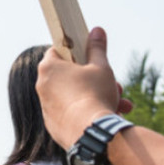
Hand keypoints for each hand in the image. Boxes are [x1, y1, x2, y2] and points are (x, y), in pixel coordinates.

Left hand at [36, 27, 125, 147]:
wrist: (90, 134)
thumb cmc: (94, 94)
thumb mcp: (101, 67)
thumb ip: (97, 48)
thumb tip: (97, 30)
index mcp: (49, 67)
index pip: (59, 51)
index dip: (77, 53)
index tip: (91, 58)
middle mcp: (42, 86)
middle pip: (71, 76)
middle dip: (97, 80)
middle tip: (115, 85)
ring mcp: (46, 107)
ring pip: (75, 97)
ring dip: (98, 98)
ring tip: (121, 105)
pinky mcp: (53, 125)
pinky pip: (72, 114)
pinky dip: (87, 114)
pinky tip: (107, 119)